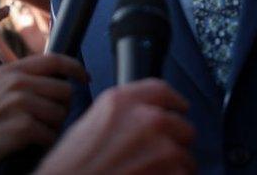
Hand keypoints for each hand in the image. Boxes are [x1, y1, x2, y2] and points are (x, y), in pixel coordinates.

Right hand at [0, 54, 86, 174]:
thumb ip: (20, 81)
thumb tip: (56, 81)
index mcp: (11, 70)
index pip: (54, 60)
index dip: (75, 68)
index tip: (85, 77)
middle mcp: (16, 82)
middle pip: (64, 91)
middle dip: (58, 109)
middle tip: (40, 121)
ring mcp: (19, 103)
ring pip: (60, 115)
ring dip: (50, 129)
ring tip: (27, 134)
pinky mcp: (21, 127)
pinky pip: (50, 136)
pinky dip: (42, 144)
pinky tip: (23, 145)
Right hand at [38, 79, 195, 174]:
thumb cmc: (70, 168)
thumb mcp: (88, 124)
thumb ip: (120, 114)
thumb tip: (141, 116)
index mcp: (121, 102)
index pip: (161, 90)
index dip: (173, 101)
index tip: (179, 108)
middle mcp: (145, 119)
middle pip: (181, 123)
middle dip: (173, 140)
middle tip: (155, 156)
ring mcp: (162, 147)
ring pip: (186, 155)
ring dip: (173, 167)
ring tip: (147, 174)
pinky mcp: (171, 173)